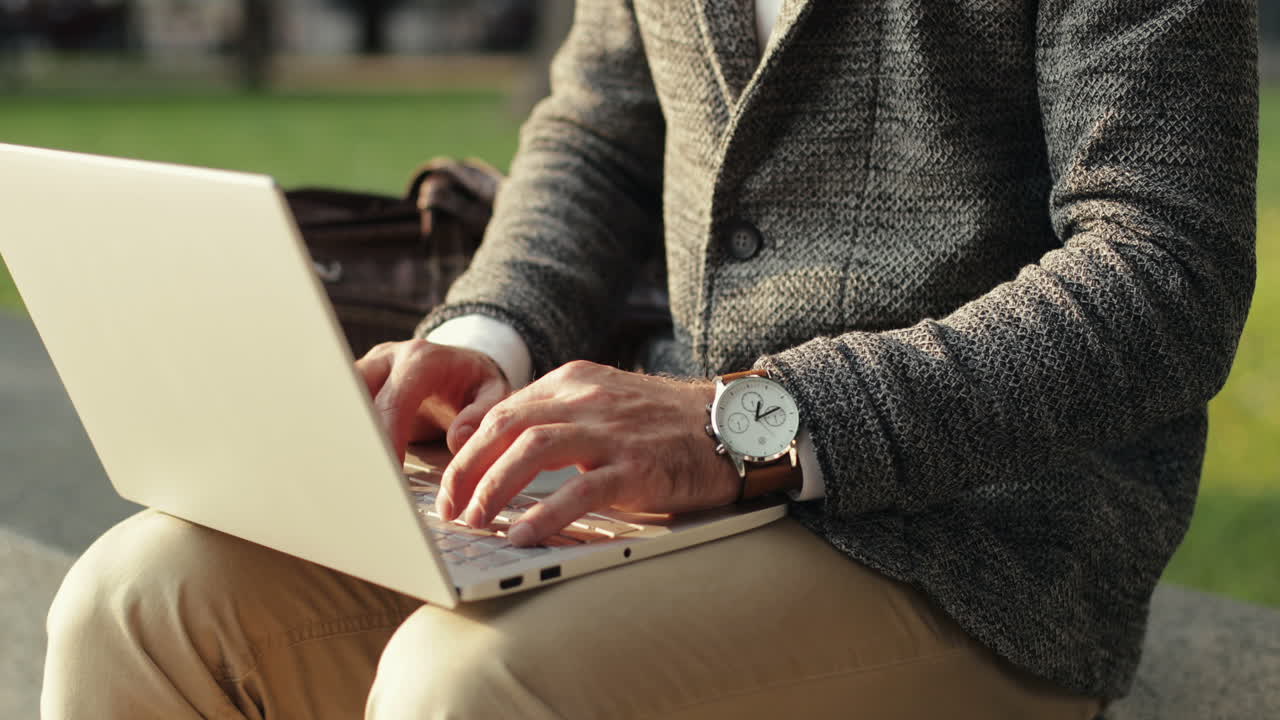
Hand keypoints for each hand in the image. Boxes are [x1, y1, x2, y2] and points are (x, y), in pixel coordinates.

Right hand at [355, 339, 510, 461]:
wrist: (462, 365)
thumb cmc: (476, 383)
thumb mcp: (493, 392)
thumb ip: (482, 414)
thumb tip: (458, 439)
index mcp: (422, 360)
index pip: (394, 399)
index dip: (387, 436)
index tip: (388, 472)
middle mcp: (388, 358)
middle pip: (355, 394)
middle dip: (355, 435)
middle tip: (361, 477)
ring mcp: (368, 368)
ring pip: (340, 398)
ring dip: (341, 434)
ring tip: (346, 473)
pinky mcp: (357, 384)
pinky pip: (341, 406)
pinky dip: (341, 432)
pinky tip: (343, 461)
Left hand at [437, 360, 740, 545]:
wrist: (734, 425)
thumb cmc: (666, 425)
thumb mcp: (605, 404)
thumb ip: (558, 418)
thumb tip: (503, 452)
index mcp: (574, 382)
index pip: (504, 409)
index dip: (467, 448)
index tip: (449, 482)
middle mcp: (587, 399)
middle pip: (506, 426)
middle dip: (466, 469)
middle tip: (449, 508)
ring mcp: (612, 431)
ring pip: (532, 451)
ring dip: (493, 488)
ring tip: (474, 522)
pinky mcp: (637, 466)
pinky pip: (580, 490)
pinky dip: (544, 514)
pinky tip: (522, 536)